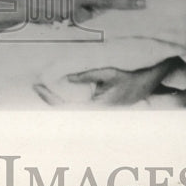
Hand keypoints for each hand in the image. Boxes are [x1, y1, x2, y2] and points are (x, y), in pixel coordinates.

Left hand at [37, 65, 168, 106]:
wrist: (149, 83)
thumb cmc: (129, 76)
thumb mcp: (107, 73)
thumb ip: (86, 77)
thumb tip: (65, 78)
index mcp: (98, 105)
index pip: (68, 105)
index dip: (50, 97)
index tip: (37, 87)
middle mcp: (98, 111)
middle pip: (68, 110)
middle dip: (51, 99)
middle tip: (35, 87)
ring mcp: (101, 111)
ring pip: (74, 110)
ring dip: (59, 101)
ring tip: (43, 90)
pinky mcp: (103, 107)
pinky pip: (82, 106)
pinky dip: (69, 101)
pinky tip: (60, 94)